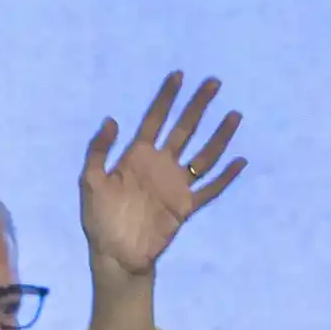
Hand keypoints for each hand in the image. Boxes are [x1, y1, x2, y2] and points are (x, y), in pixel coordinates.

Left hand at [81, 71, 245, 277]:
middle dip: (197, 106)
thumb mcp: (90, 182)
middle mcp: (159, 166)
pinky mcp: (186, 206)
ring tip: (234, 115)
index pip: (154, 119)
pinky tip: (240, 160)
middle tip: (214, 82)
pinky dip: (225, 176)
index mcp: (136, 156)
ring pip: (202, 155)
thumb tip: (111, 120)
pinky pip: (210, 189)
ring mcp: (174, 185)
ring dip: (218, 136)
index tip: (178, 75)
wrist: (115, 255)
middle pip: (183, 129)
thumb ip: (98, 151)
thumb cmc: (99, 219)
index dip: (165, 98)